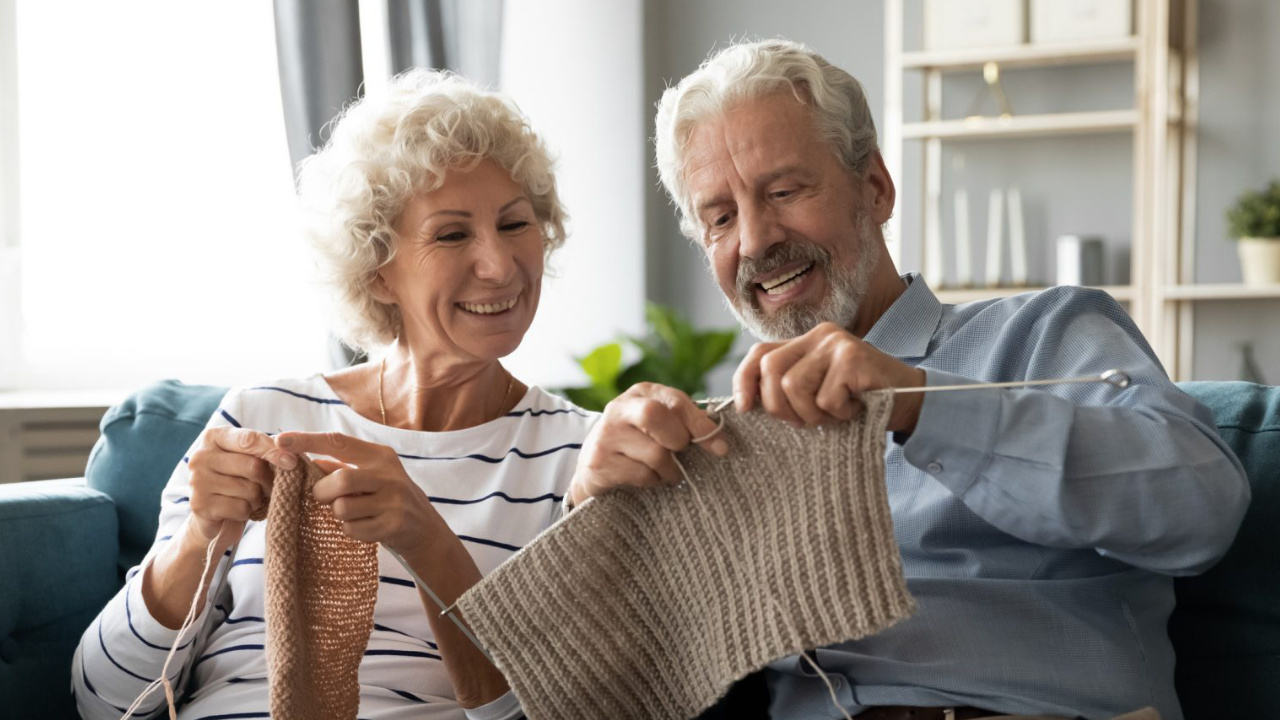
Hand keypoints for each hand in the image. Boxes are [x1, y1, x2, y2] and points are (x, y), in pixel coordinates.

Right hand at [186, 427, 297, 554]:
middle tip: (269, 487)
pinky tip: (239, 509)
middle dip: (268, 480)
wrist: (214, 513)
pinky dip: (247, 511)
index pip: (249, 439)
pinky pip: (241, 508)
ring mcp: (197, 481)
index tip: (292, 462)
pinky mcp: (200, 505)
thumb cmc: (237, 479)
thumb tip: (291, 455)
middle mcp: (201, 456)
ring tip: (249, 498)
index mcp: (214, 437)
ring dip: (257, 498)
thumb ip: (266, 451)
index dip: (274, 451)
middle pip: (253, 466)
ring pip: (249, 490)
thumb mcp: (249, 457)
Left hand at [275, 431, 444, 555]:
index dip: (307, 440)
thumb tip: (307, 462)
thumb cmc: (388, 498)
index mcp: (379, 455)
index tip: (280, 440)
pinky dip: (350, 531)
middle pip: (339, 480)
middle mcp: (389, 474)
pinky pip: (352, 529)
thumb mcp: (370, 476)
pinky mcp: (394, 525)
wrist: (425, 529)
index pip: (338, 442)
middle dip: (322, 492)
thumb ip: (341, 467)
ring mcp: (394, 500)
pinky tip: (365, 527)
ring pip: (342, 508)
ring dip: (338, 515)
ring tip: (352, 514)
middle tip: (322, 498)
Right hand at [568, 382, 729, 505]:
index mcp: (641, 393)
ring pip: (655, 453)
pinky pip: (642, 475)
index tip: (721, 447)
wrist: (594, 468)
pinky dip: (652, 482)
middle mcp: (619, 409)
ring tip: (665, 472)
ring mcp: (606, 435)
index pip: (675, 401)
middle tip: (680, 454)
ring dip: (669, 470)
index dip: (700, 424)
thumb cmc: (638, 444)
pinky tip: (646, 479)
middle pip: (655, 415)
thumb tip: (720, 441)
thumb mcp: (660, 425)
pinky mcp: (600, 462)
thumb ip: (685, 424)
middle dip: (677, 440)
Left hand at [733, 321, 925, 432]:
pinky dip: (837, 414)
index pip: (759, 353)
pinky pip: (825, 398)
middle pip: (771, 371)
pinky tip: (854, 409)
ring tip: (834, 414)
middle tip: (806, 421)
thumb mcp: (817, 392)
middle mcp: (819, 335)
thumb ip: (788, 388)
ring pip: (793, 386)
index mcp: (805, 341)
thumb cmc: (859, 401)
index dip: (744, 381)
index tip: (745, 409)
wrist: (910, 399)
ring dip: (812, 414)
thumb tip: (746, 404)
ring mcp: (837, 343)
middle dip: (780, 407)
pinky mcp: (853, 358)